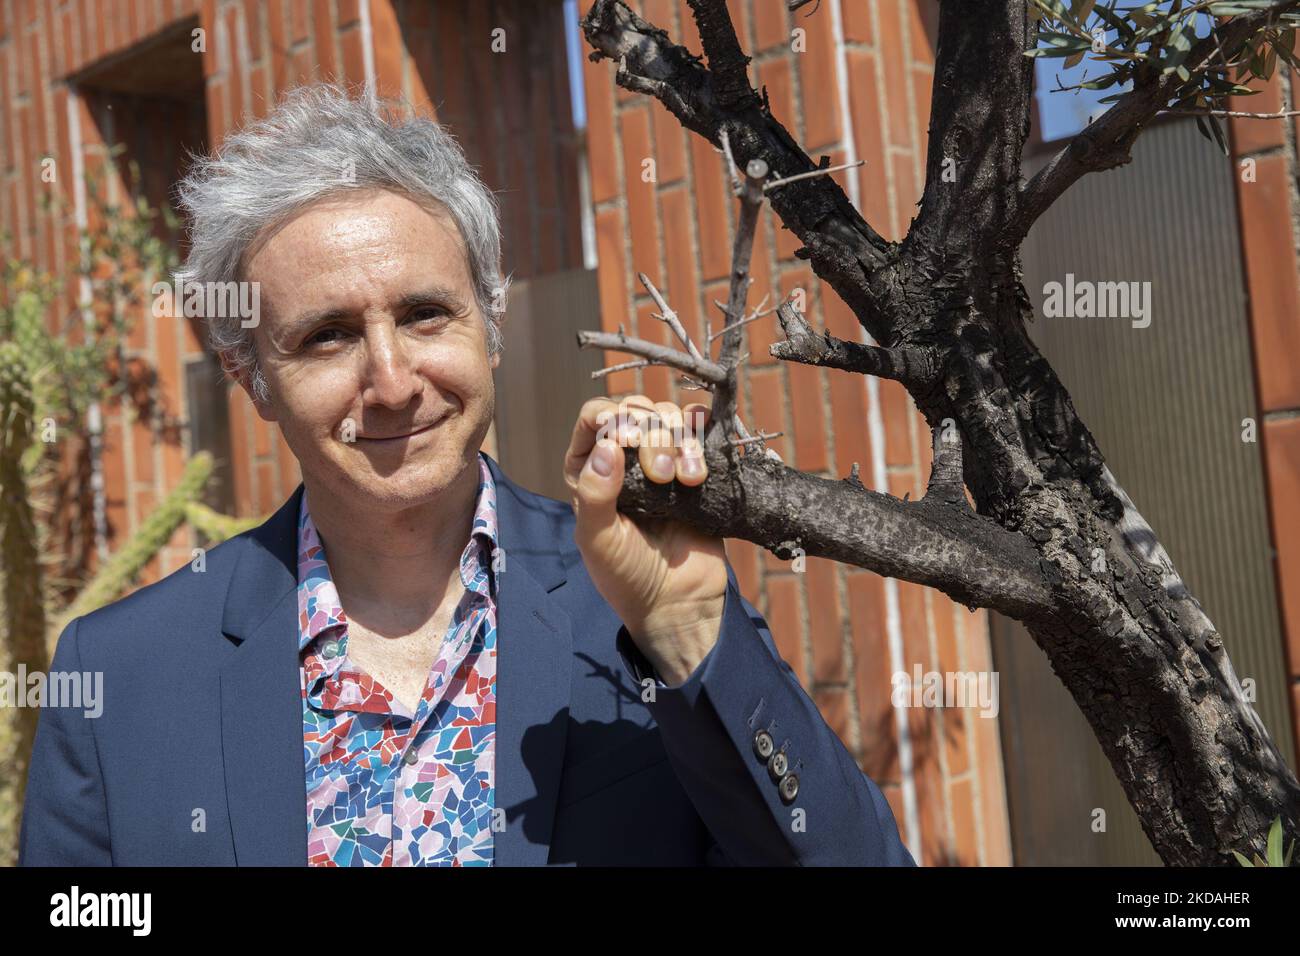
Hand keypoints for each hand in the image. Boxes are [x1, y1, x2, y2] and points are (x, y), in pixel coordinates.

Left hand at [564, 395, 727, 685]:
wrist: (677, 601)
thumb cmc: (627, 575)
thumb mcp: (598, 540)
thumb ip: (595, 494)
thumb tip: (606, 446)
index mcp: (589, 469)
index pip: (594, 418)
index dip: (612, 417)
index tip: (629, 440)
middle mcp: (624, 458)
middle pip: (636, 412)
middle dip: (651, 435)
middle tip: (660, 475)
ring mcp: (662, 460)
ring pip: (670, 418)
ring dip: (680, 440)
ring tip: (687, 481)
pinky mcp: (696, 467)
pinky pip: (701, 432)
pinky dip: (704, 439)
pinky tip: (701, 469)